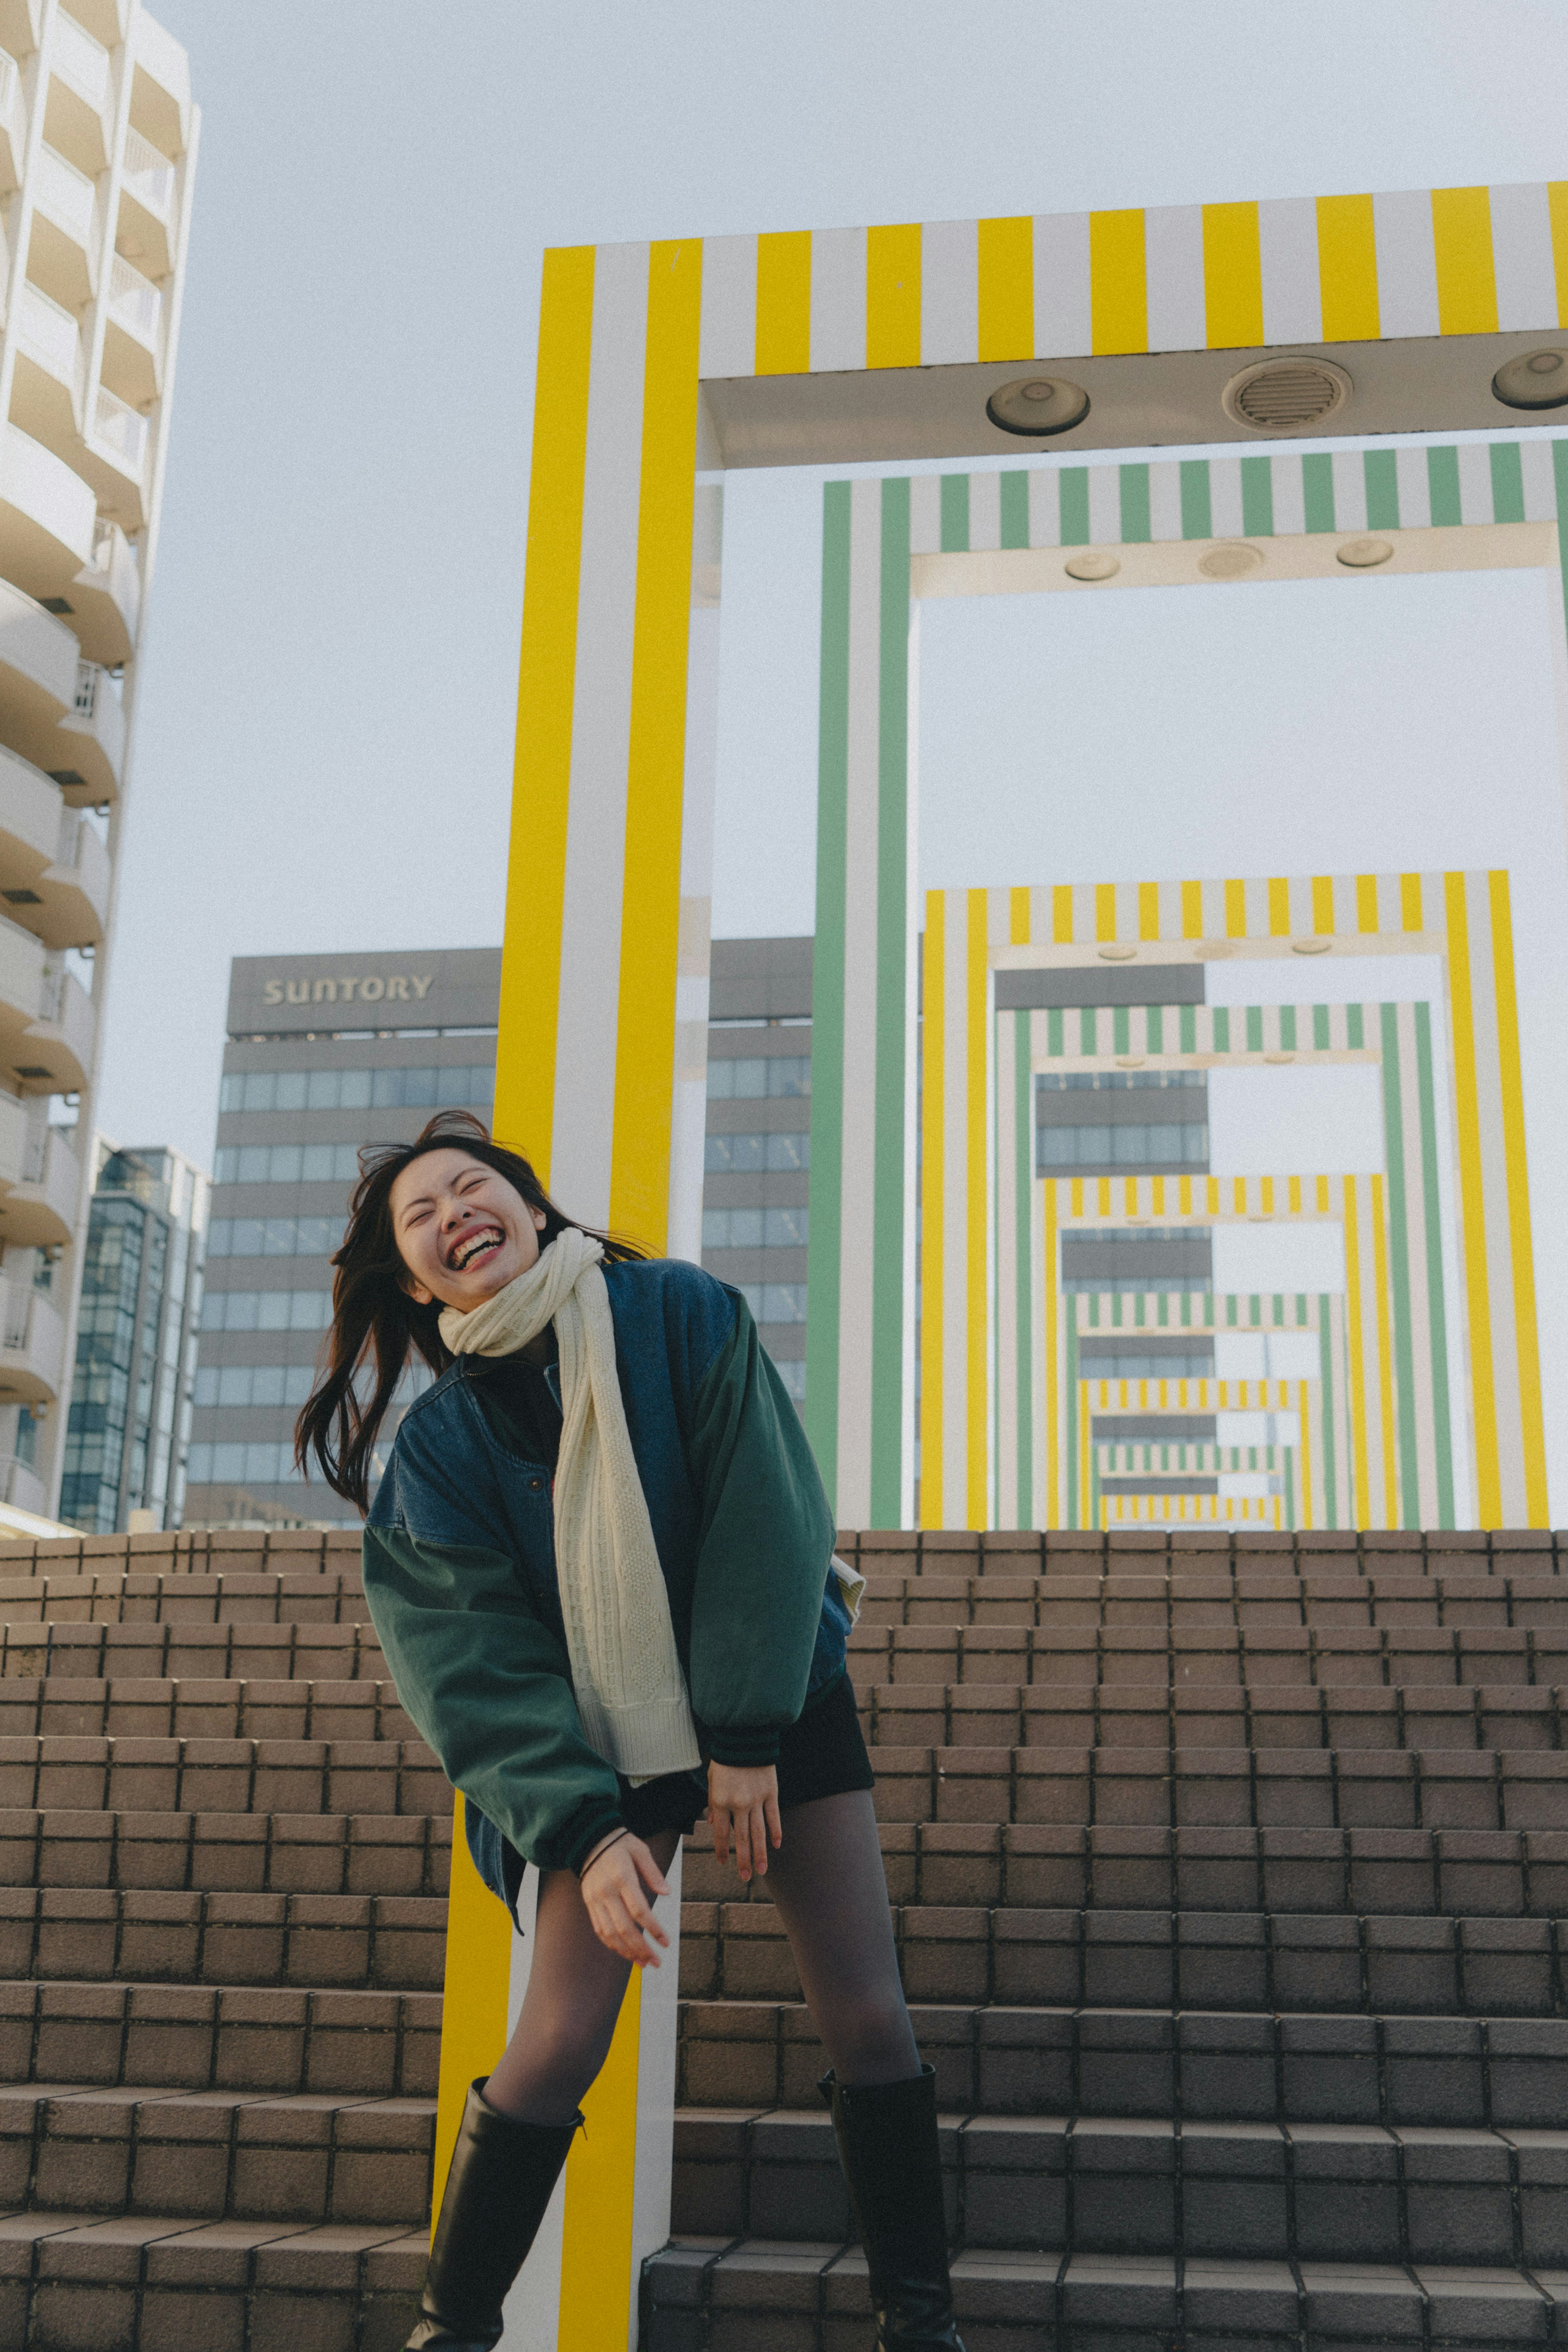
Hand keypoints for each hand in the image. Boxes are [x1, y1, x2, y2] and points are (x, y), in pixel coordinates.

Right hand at [579, 1833, 670, 1966]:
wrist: (589, 1840)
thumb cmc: (619, 1844)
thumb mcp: (640, 1850)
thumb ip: (653, 1872)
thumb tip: (666, 1892)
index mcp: (622, 1877)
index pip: (639, 1910)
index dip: (653, 1929)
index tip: (665, 1942)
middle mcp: (606, 1892)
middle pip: (624, 1928)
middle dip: (641, 1949)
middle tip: (656, 1962)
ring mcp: (595, 1900)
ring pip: (610, 1934)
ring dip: (627, 1952)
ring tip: (643, 1963)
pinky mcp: (589, 1904)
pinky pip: (599, 1930)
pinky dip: (612, 1945)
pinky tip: (625, 1953)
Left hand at [708, 1761, 780, 1883]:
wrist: (744, 1738)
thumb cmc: (725, 1759)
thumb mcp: (712, 1780)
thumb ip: (712, 1803)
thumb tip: (711, 1823)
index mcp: (720, 1801)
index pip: (721, 1834)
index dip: (722, 1850)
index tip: (723, 1863)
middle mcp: (739, 1804)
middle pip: (742, 1838)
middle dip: (743, 1860)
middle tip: (745, 1877)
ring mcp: (757, 1799)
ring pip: (759, 1832)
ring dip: (760, 1853)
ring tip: (762, 1871)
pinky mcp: (771, 1793)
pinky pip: (773, 1816)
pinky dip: (776, 1831)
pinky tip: (776, 1845)